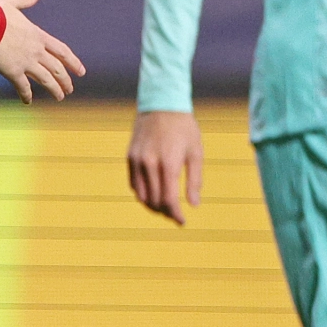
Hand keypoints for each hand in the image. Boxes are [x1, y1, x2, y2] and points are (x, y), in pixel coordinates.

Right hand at [0, 0, 84, 102]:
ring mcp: (26, 62)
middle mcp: (36, 51)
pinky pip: (23, 87)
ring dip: (55, 89)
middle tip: (70, 89)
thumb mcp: (12, 2)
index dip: (73, 62)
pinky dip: (26, 95)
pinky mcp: (13, 71)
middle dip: (65, 80)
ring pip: (46, 80)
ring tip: (60, 97)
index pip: (62, 51)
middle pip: (57, 68)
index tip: (81, 71)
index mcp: (38, 36)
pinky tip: (28, 102)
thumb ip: (25, 0)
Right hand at [127, 109, 204, 224]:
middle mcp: (149, 164)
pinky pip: (134, 185)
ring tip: (165, 208)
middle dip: (166, 212)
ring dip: (153, 206)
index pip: (169, 199)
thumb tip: (193, 205)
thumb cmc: (184, 128)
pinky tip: (154, 194)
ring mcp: (137, 161)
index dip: (176, 215)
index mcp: (168, 163)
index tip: (183, 222)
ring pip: (142, 196)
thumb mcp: (196, 152)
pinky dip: (144, 194)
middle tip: (176, 215)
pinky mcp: (130, 158)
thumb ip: (195, 180)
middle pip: (155, 201)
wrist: (161, 104)